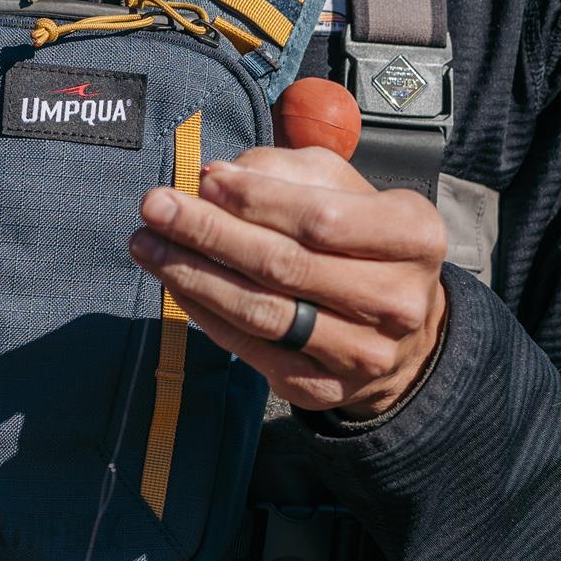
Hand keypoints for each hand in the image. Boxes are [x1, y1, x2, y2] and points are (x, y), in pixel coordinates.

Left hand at [129, 145, 447, 415]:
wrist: (401, 329)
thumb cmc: (361, 238)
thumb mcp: (344, 187)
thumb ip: (286, 172)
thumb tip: (219, 178)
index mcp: (413, 236)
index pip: (323, 219)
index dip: (257, 200)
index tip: (204, 179)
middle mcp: (398, 300)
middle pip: (286, 266)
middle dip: (209, 232)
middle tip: (154, 206)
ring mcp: (362, 353)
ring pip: (263, 312)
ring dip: (193, 274)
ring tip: (147, 244)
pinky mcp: (323, 388)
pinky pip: (251, 349)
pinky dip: (205, 312)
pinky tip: (174, 282)